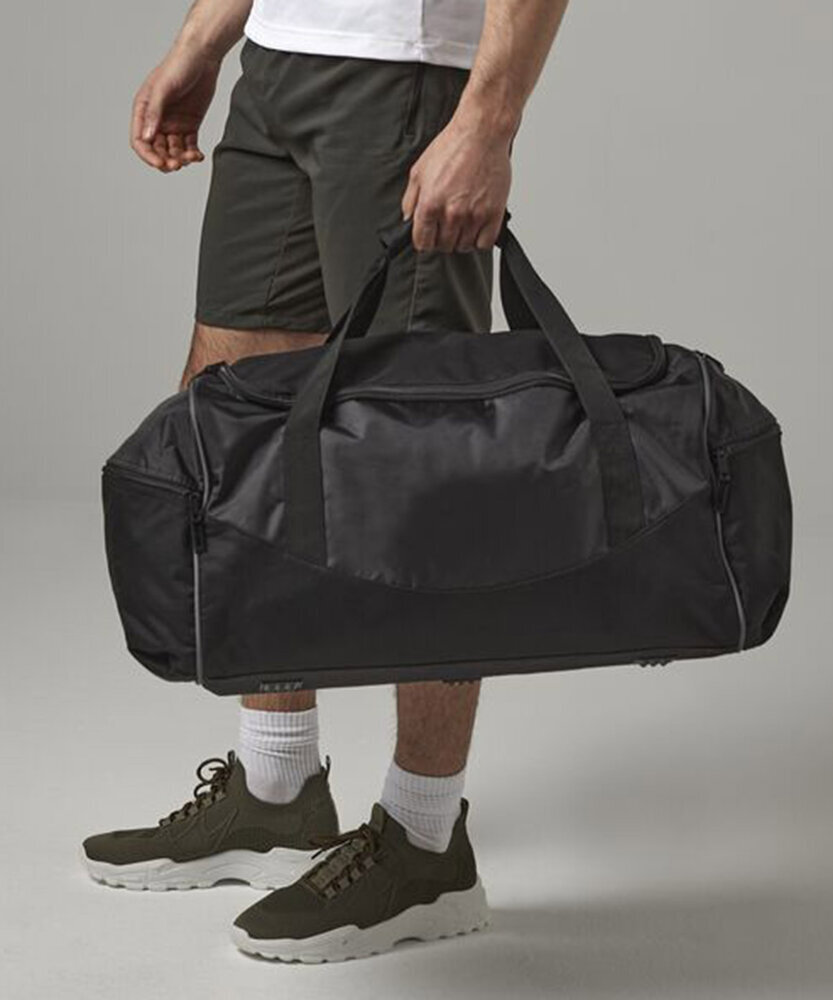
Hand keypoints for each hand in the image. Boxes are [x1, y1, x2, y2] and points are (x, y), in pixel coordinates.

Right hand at [131, 40, 220, 172]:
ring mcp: (174, 124)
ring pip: (173, 151)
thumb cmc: (179, 65)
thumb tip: (148, 137)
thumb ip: (154, 112)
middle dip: (166, 160)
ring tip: (191, 157)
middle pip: (157, 150)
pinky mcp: (190, 125)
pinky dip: (193, 154)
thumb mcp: (163, 88)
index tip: (160, 164)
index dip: (148, 155)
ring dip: (180, 159)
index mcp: (144, 110)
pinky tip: (198, 156)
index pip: (140, 141)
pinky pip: (189, 146)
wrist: (202, 57)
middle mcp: (157, 120)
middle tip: (177, 164)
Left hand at [401, 114, 511, 252]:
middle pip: (444, 247)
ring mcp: (474, 215)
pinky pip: (484, 243)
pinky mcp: (493, 214)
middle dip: (443, 238)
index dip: (424, 241)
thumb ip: (410, 200)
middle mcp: (451, 213)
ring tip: (462, 220)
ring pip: (463, 247)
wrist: (481, 133)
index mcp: (430, 204)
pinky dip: (480, 239)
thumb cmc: (452, 147)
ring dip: (461, 238)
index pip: (422, 243)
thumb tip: (408, 221)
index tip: (429, 235)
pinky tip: (476, 225)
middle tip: (447, 223)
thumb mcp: (419, 171)